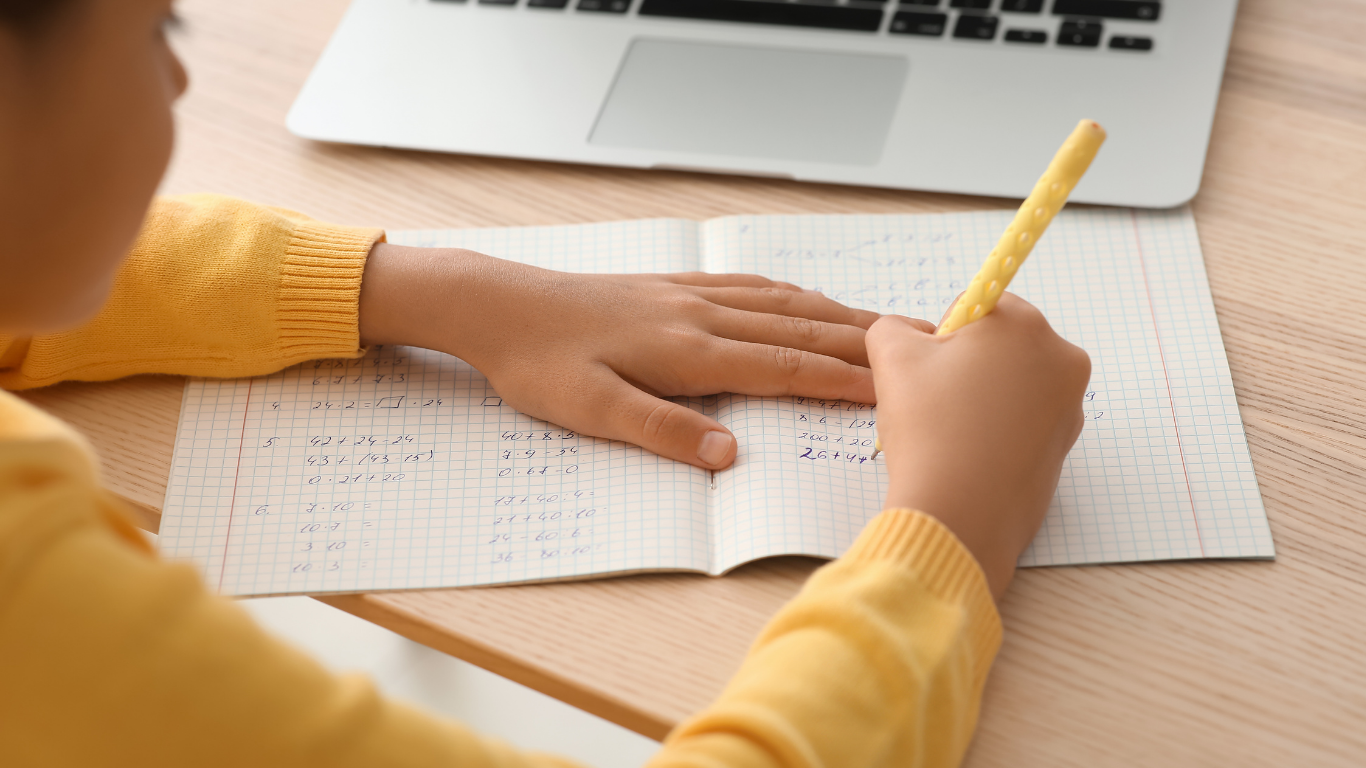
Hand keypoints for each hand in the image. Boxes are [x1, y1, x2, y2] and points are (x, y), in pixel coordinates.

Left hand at [358, 244, 879, 468]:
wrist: (499, 304)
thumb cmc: (538, 363)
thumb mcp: (592, 409)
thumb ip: (664, 431)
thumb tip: (730, 457)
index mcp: (688, 351)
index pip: (784, 366)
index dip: (841, 379)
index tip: (893, 389)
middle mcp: (699, 315)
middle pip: (797, 328)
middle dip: (860, 342)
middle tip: (916, 347)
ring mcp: (687, 295)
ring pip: (779, 302)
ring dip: (833, 313)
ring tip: (878, 324)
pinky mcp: (670, 286)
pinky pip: (746, 286)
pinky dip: (789, 293)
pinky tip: (799, 296)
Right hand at [866, 294, 1090, 599]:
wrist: (958, 515)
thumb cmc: (929, 429)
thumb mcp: (892, 357)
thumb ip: (892, 326)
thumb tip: (904, 332)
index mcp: (1025, 325)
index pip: (980, 305)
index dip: (945, 335)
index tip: (931, 369)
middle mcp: (1061, 359)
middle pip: (1001, 344)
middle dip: (966, 365)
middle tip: (935, 402)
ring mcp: (1069, 407)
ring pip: (1011, 385)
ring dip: (981, 398)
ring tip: (951, 432)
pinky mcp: (1064, 447)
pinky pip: (1023, 423)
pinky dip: (997, 430)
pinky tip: (970, 453)